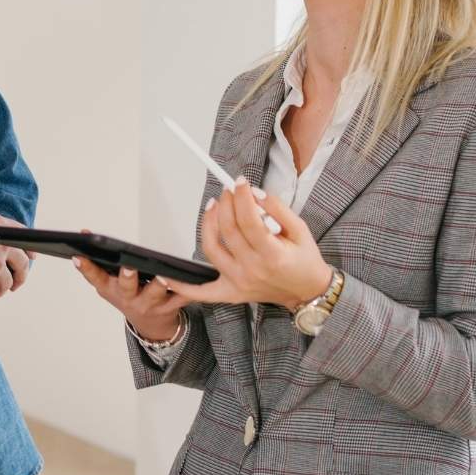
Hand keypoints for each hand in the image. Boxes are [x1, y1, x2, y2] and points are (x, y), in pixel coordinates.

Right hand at [72, 229, 190, 342]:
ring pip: (155, 293)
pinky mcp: (170, 307)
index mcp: (111, 290)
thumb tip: (85, 232)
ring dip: (159, 284)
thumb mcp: (109, 283)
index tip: (79, 256)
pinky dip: (187, 290)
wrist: (151, 325)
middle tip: (128, 266)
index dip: (86, 268)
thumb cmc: (129, 295)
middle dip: (127, 277)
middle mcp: (129, 298)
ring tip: (163, 275)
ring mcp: (149, 304)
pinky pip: (180, 298)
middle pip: (127, 287)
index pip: (95, 278)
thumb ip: (97, 261)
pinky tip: (192, 279)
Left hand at [159, 180, 332, 308]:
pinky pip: (201, 292)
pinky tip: (167, 276)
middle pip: (228, 230)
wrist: (308, 291)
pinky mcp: (231, 292)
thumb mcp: (301, 229)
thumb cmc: (305, 260)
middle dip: (226, 203)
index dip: (242, 197)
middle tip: (228, 190)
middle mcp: (253, 270)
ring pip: (212, 249)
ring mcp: (239, 283)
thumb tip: (255, 194)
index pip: (249, 220)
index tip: (240, 182)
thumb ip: (278, 209)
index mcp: (272, 255)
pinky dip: (182, 286)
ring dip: (208, 224)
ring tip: (213, 206)